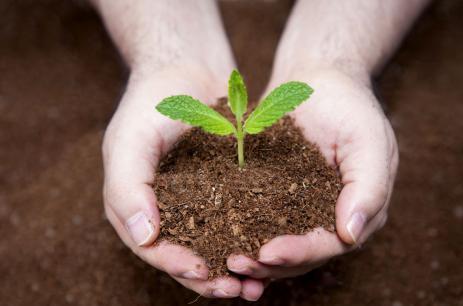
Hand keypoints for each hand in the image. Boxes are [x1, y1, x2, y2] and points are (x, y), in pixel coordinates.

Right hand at [102, 68, 264, 300]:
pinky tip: (270, 249)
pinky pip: (235, 220)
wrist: (186, 70)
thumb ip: (128, 187)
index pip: (152, 247)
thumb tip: (143, 236)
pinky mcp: (222, 189)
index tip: (203, 271)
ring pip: (214, 244)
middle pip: (185, 254)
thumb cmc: (151, 103)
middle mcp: (164, 210)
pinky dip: (249, 238)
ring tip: (257, 283)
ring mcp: (194, 201)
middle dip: (210, 276)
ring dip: (233, 266)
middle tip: (239, 290)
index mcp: (134, 205)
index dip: (175, 263)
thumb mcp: (130, 140)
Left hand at [227, 69, 397, 278]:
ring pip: (280, 245)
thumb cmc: (348, 104)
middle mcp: (332, 217)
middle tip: (236, 265)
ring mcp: (304, 209)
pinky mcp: (279, 197)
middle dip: (270, 263)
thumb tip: (352, 235)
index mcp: (359, 210)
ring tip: (225, 261)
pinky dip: (245, 235)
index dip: (300, 252)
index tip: (268, 253)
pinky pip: (262, 222)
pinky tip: (221, 242)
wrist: (319, 79)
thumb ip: (369, 187)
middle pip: (302, 254)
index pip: (331, 243)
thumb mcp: (368, 139)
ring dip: (255, 258)